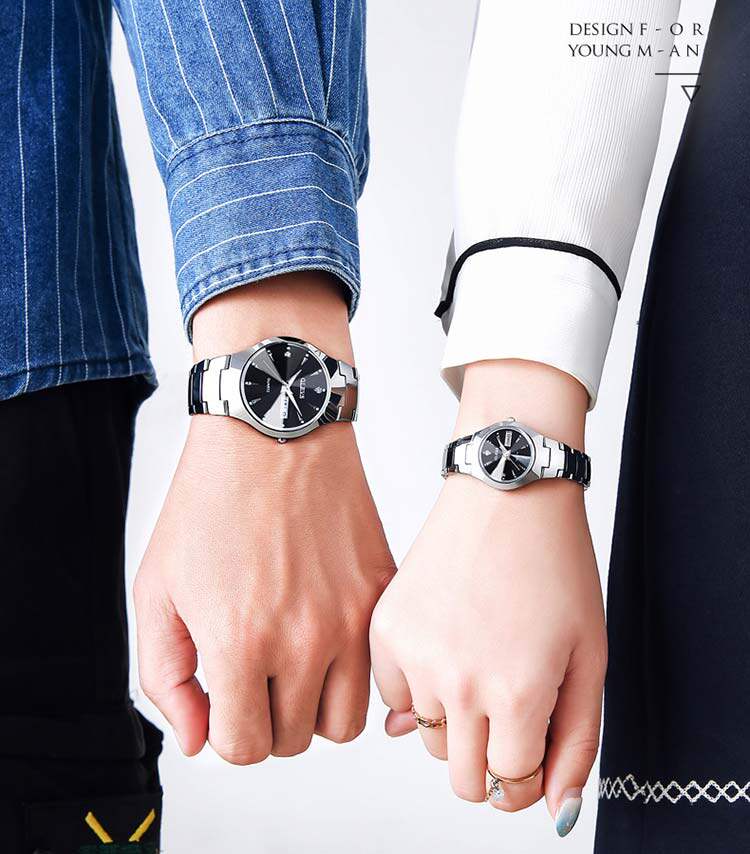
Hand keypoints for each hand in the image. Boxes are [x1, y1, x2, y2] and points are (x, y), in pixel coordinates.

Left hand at [134, 274, 394, 762]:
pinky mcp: (381, 592)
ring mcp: (353, 616)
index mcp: (240, 642)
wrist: (275, 432)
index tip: (225, 697)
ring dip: (315, 705)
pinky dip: (353, 670)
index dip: (226, 730)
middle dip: (267, 716)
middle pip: (294, 740)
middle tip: (255, 671)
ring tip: (295, 660)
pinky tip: (326, 631)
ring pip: (347, 722)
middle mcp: (305, 640)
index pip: (243, 747)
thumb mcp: (156, 589)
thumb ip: (165, 677)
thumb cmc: (209, 502)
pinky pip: (378, 670)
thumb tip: (198, 736)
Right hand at [370, 360, 606, 835]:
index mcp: (516, 691)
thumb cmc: (554, 566)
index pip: (510, 786)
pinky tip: (446, 645)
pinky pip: (394, 697)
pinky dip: (419, 687)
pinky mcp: (384, 630)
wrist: (505, 494)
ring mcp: (415, 655)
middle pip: (463, 777)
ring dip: (457, 720)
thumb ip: (576, 743)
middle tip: (508, 713)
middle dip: (492, 760)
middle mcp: (458, 682)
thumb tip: (551, 809)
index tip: (530, 753)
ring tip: (480, 662)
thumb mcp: (590, 656)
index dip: (528, 778)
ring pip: (429, 738)